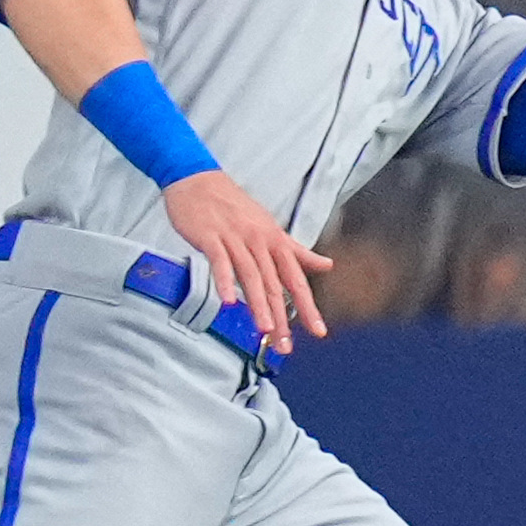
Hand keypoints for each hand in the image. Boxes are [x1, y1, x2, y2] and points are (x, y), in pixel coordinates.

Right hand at [162, 169, 331, 350]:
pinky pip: (220, 261)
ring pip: (251, 276)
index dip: (307, 306)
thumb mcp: (271, 228)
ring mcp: (235, 239)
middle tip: (285, 345)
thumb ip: (297, 251)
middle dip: (282, 317)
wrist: (197, 180)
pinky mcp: (210, 236)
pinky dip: (224, 280)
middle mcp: (260, 241)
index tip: (317, 331)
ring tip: (265, 330)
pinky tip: (227, 301)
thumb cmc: (234, 207)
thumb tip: (327, 265)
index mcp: (276, 241)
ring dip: (258, 304)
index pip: (296, 279)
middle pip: (274, 284)